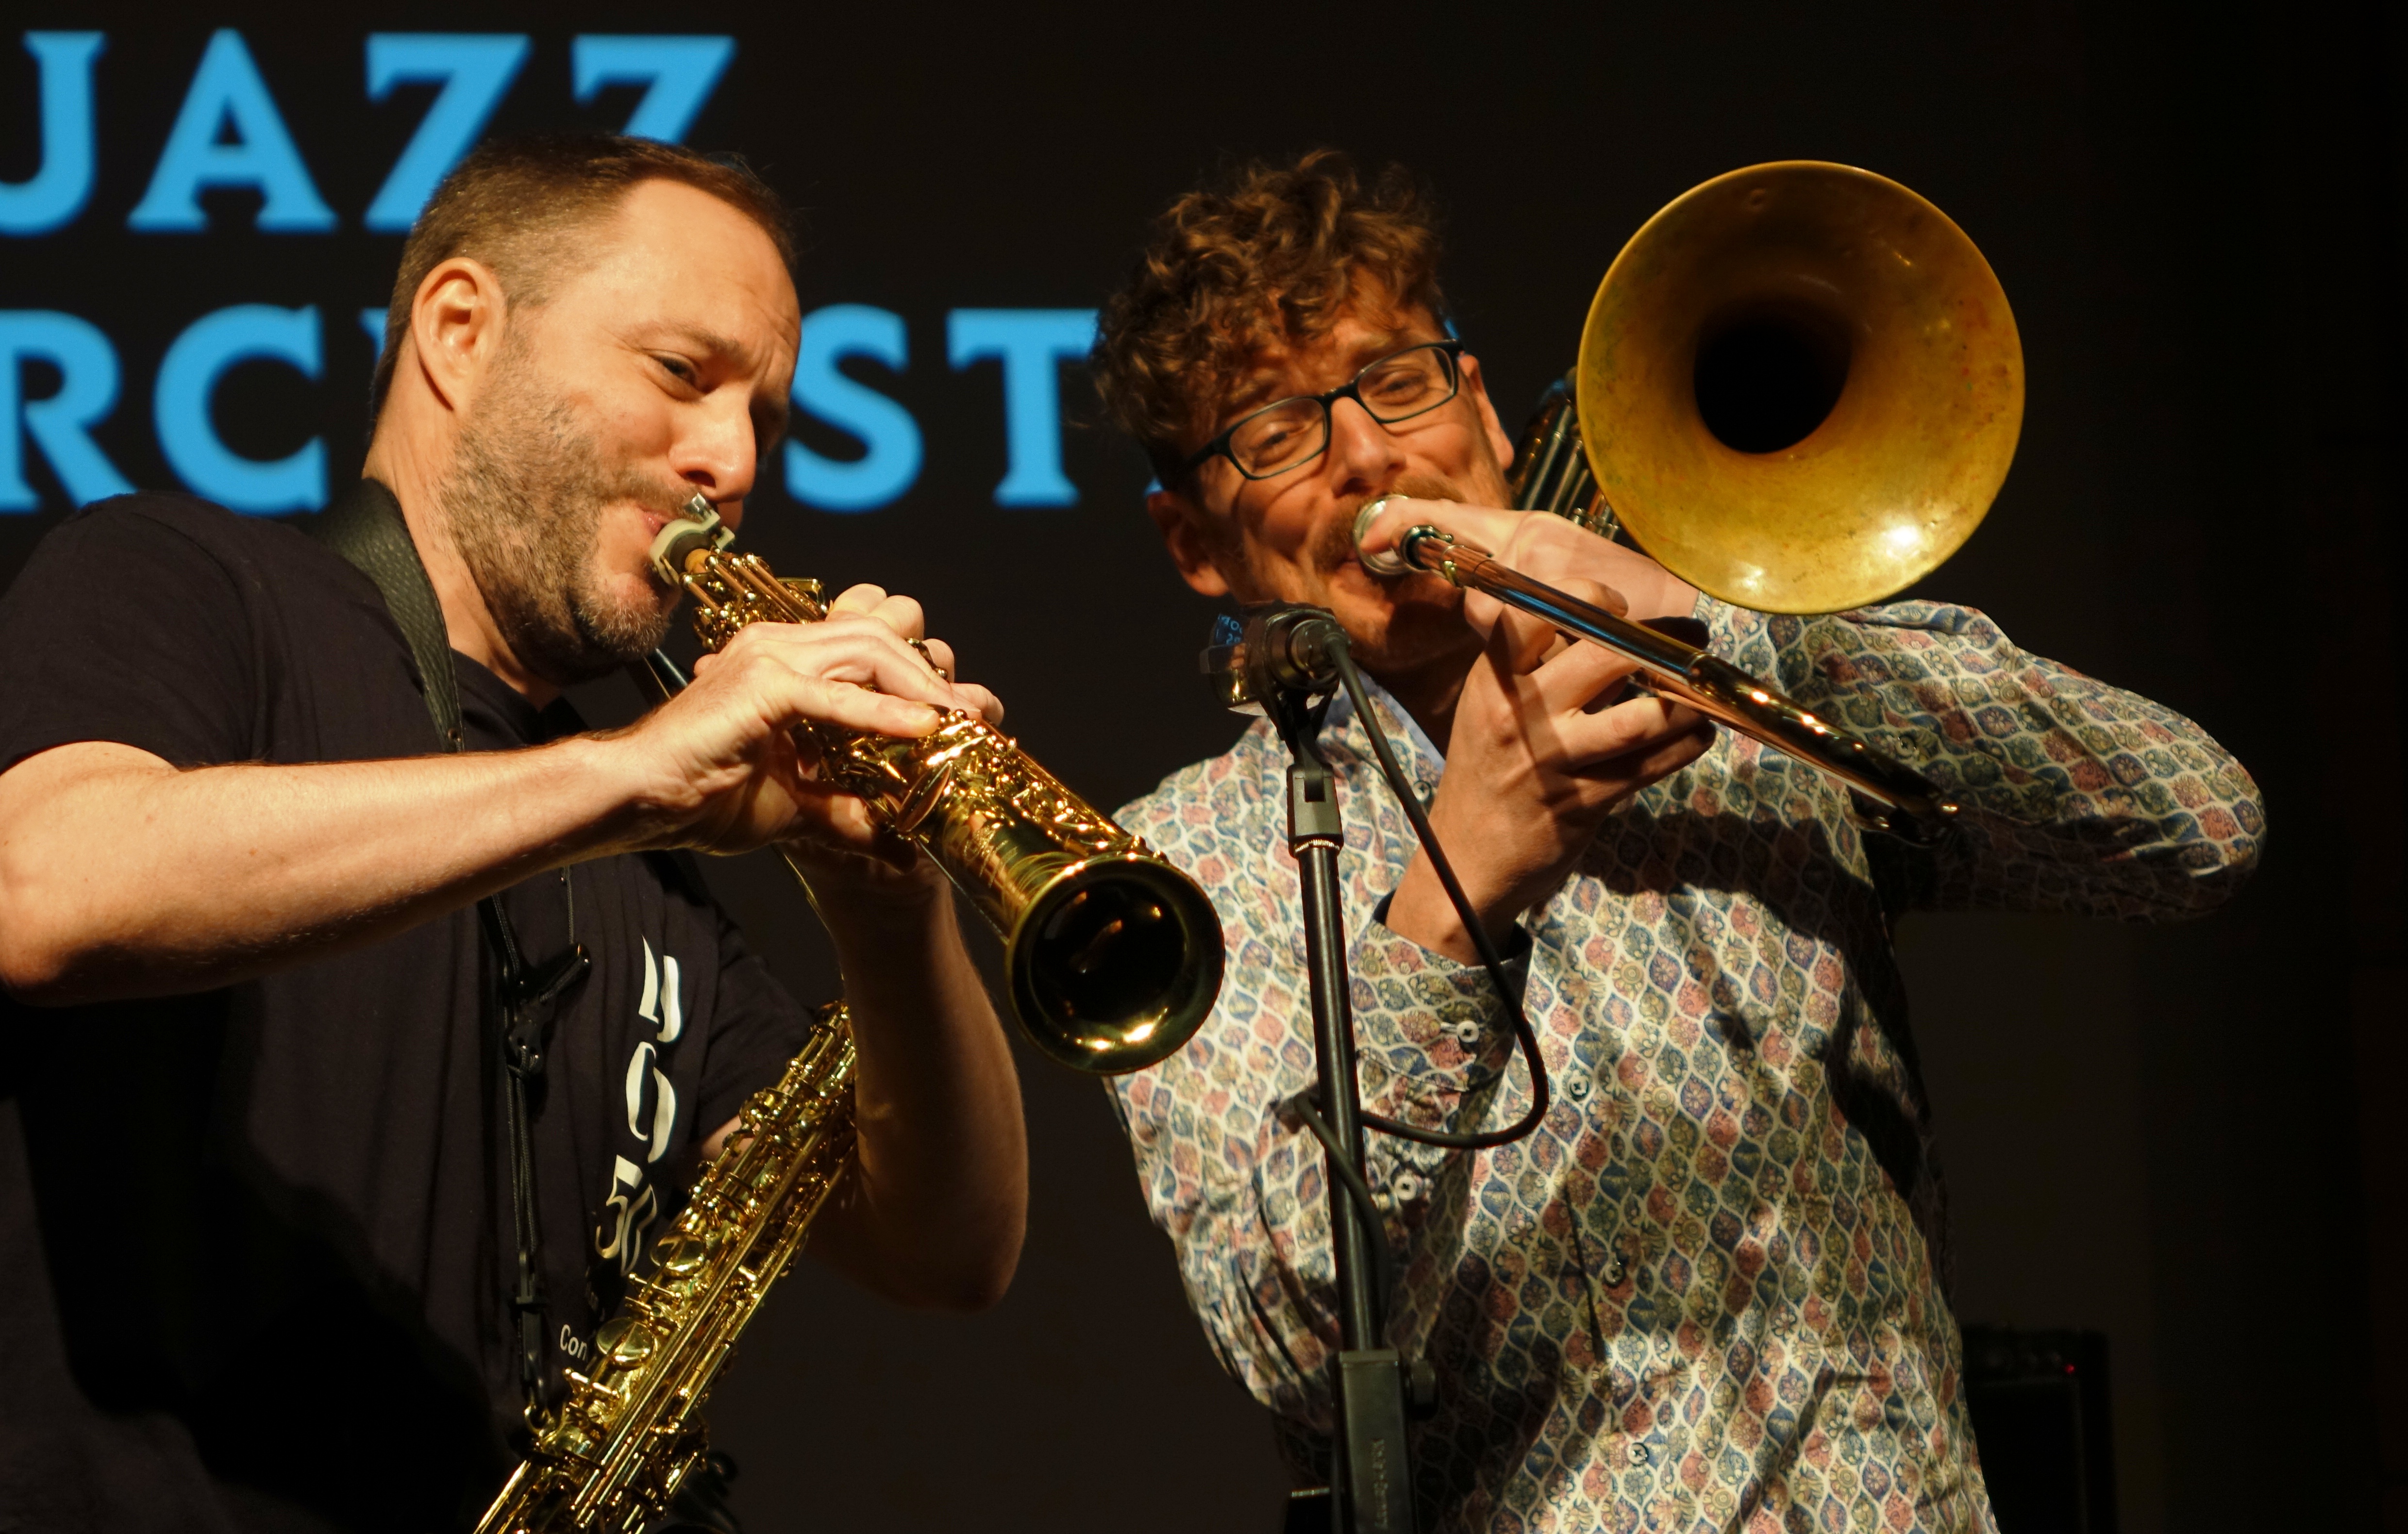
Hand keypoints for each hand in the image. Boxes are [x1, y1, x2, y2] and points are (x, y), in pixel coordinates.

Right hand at [609, 583, 1003, 864]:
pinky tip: (920, 729)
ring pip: (867, 647)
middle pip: (879, 632)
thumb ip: (845, 808)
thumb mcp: (796, 805)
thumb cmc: (705, 797)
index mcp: (788, 660)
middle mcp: (780, 645)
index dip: (920, 671)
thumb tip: (897, 836)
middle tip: (973, 715)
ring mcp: (768, 657)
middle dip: (931, 671)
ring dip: (919, 685)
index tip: (961, 713)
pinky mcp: (760, 686)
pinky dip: (881, 712)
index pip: (870, 641)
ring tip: (956, 721)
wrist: (641, 801)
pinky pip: (834, 694)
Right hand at [1368, 503, 1713, 962]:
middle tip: (1682, 647)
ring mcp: (1554, 761)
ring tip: (1698, 695)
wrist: (1465, 860)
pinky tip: (1695, 734)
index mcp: (1494, 681)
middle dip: (1655, 646)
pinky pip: (1651, 767)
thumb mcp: (1487, 706)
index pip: (1540, 613)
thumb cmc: (1485, 773)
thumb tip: (1596, 618)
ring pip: (1639, 720)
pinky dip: (1684, 745)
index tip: (1615, 608)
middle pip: (1604, 655)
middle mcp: (1522, 715)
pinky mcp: (1583, 805)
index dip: (1591, 598)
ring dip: (1683, 704)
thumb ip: (1531, 664)